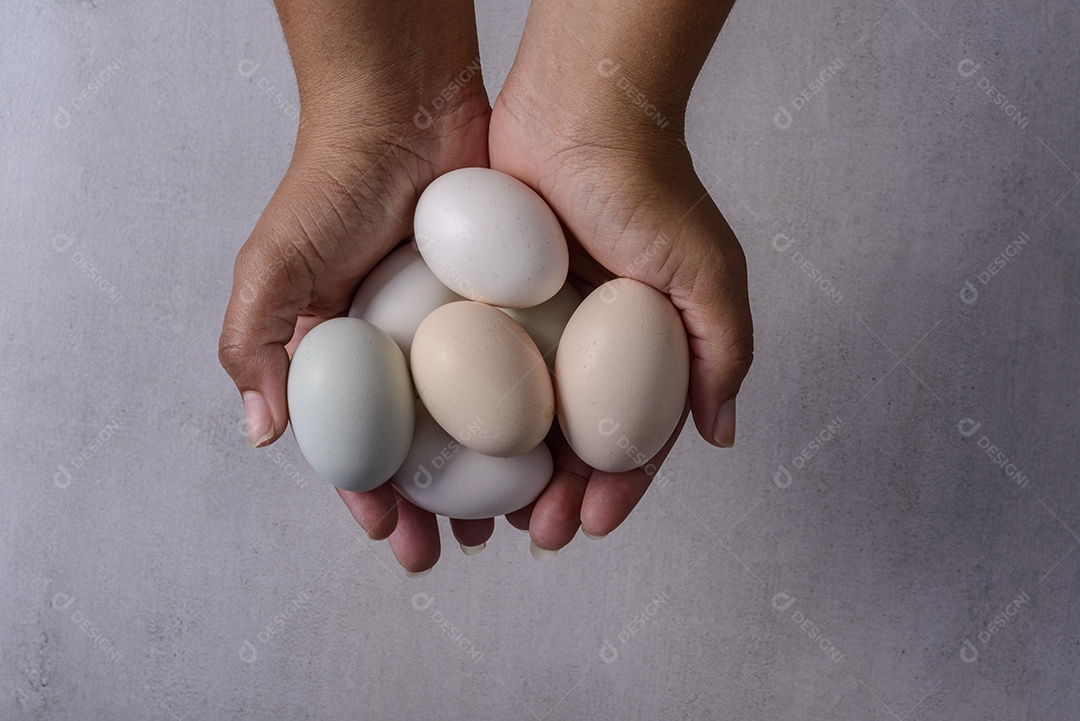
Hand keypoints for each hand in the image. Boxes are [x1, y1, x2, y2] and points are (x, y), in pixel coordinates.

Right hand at [218, 0, 493, 572]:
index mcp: (346, 355)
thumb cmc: (330, 182)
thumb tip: (262, 433)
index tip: (397, 539)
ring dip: (496, 476)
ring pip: (482, 423)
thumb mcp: (274, 262)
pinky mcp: (508, 305)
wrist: (405, 106)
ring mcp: (460, 332)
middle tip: (464, 548)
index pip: (358, 446)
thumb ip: (253, 341)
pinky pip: (527, 371)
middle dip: (441, 506)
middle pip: (426, 450)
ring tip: (519, 517)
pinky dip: (539, 415)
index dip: (372, 498)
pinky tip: (557, 450)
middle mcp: (405, 351)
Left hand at [487, 0, 752, 553]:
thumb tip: (719, 437)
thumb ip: (723, 353)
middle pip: (566, 439)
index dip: (614, 489)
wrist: (579, 109)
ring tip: (485, 514)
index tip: (589, 525)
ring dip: (504, 471)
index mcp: (641, 349)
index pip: (630, 438)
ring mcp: (534, 325)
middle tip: (534, 534)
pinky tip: (445, 450)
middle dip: (554, 495)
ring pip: (515, 417)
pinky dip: (461, 415)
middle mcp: (586, 344)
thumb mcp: (710, 275)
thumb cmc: (650, 188)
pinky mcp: (483, 300)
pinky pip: (470, 369)